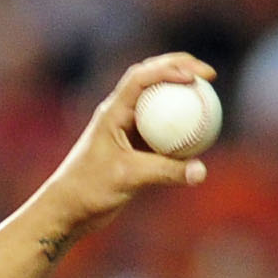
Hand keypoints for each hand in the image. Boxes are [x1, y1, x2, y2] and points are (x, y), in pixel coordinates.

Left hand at [24, 53, 214, 265]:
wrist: (69, 210)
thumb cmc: (90, 189)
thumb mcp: (129, 178)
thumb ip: (166, 172)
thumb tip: (202, 171)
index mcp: (112, 112)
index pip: (141, 78)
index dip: (169, 69)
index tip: (195, 77)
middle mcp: (119, 114)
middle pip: (151, 78)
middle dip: (180, 67)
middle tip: (208, 74)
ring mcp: (126, 129)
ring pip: (157, 101)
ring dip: (180, 93)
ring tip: (208, 93)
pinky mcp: (133, 147)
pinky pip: (161, 128)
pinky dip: (180, 125)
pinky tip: (201, 131)